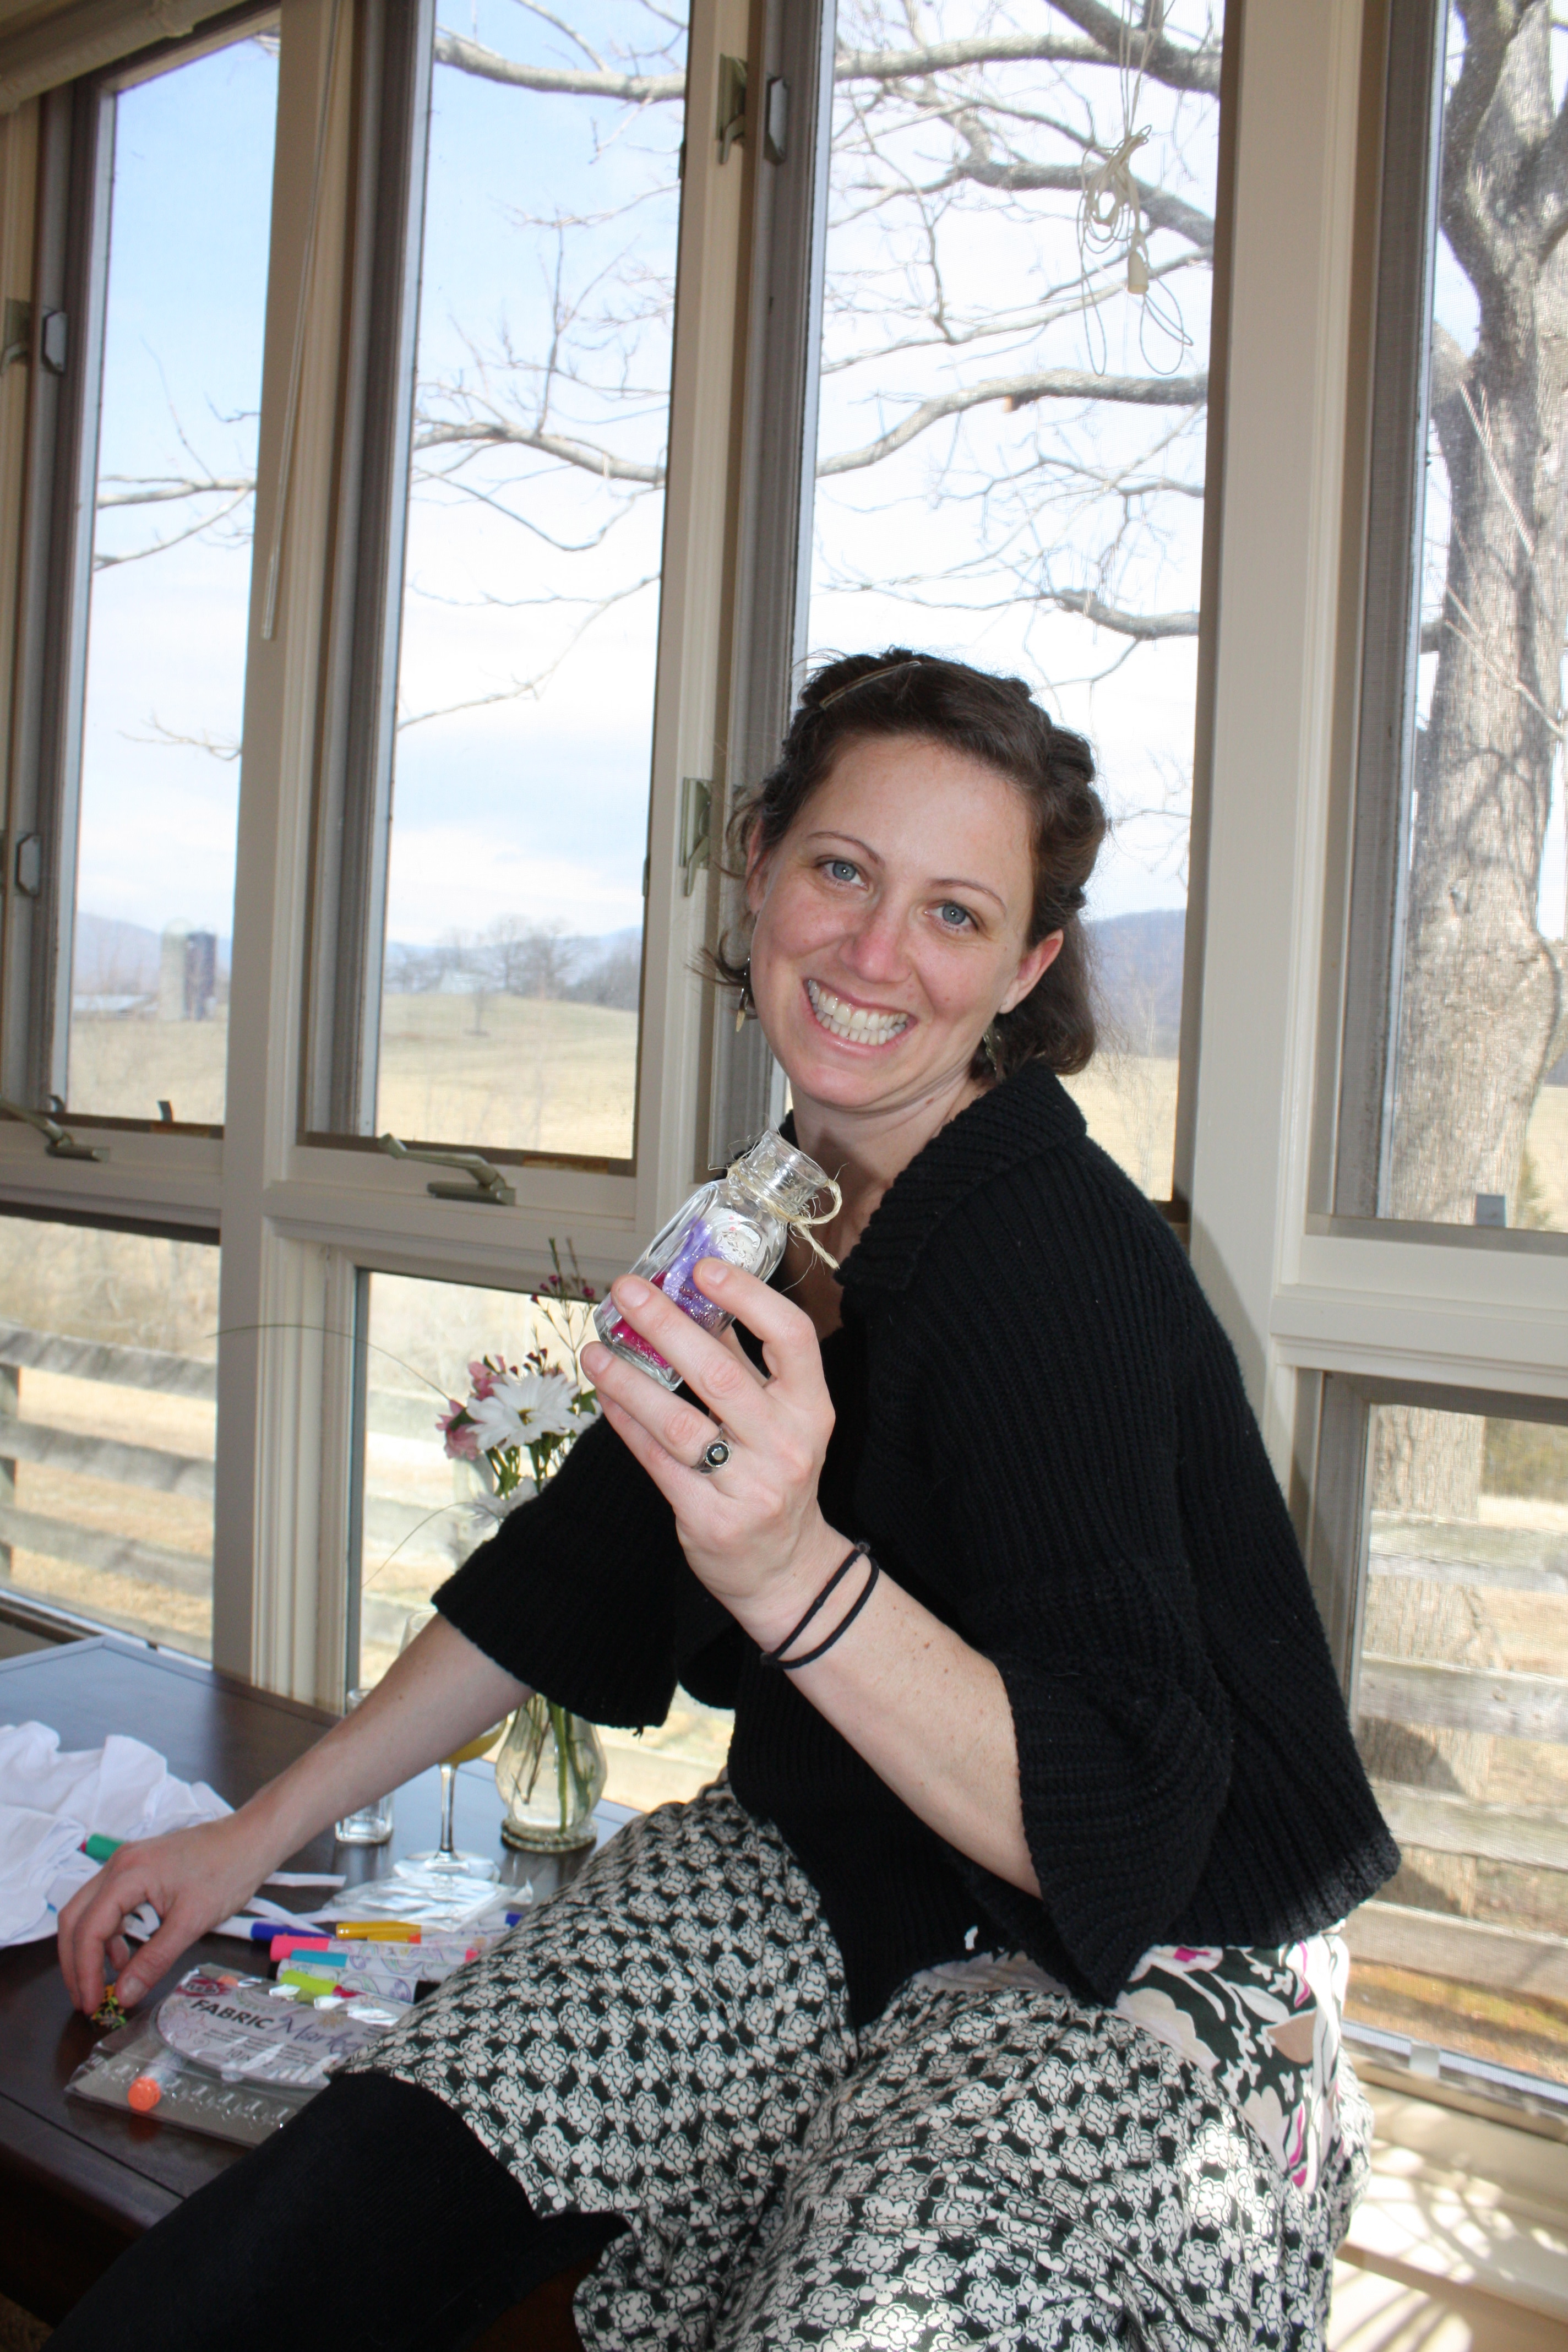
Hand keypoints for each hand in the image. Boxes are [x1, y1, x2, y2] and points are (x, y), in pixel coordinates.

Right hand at [57, 1809, 281, 2014]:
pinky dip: (111, 1933)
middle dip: (76, 1962)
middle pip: (76, 1917)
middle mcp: (119, 1865)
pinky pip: (110, 1904)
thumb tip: (124, 1995)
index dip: (84, 1971)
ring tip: (108, 1982)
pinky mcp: (139, 1869)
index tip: (90, 2003)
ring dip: (92, 1948)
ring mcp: (128, 1864)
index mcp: (127, 1874)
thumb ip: (154, 1960)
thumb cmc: (229, 1871)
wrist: (253, 1838)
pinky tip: (127, 1955)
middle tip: (87, 1998)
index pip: (87, 1928)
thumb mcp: (192, 1922)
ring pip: (90, 1910)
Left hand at [580, 1262, 843, 1645]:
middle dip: (666, 1325)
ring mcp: (751, 1485)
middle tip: (627, 1291)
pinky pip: (659, 1462)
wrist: (786, 1569)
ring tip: (596, 1350)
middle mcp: (788, 1443)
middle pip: (720, 1374)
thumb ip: (744, 1364)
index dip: (748, 1297)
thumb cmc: (777, 1476)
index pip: (791, 1337)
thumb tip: (694, 1300)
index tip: (703, 1268)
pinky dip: (628, 1425)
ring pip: (679, 1421)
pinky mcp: (711, 1519)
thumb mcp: (782, 1419)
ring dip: (630, 1380)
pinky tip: (605, 1396)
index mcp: (812, 1408)